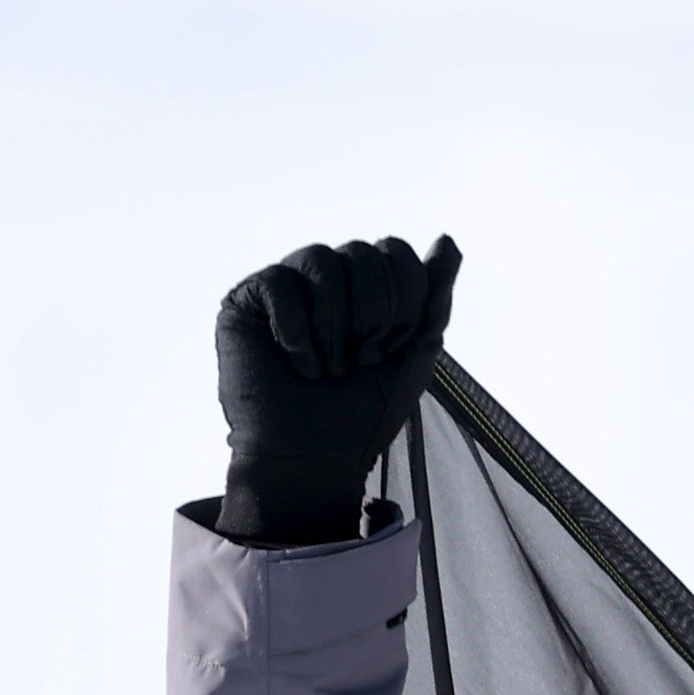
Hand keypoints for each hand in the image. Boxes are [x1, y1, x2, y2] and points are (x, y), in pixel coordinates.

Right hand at [212, 234, 460, 545]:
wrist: (316, 455)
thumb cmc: (364, 410)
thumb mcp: (417, 350)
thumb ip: (433, 295)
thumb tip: (448, 239)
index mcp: (365, 287)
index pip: (395, 252)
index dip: (404, 302)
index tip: (391, 351)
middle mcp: (324, 279)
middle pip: (362, 253)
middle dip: (374, 316)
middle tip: (361, 362)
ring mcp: (284, 286)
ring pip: (321, 259)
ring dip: (336, 326)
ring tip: (330, 367)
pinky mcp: (245, 301)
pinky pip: (279, 282)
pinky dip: (297, 329)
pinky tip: (296, 362)